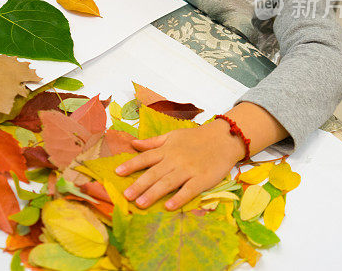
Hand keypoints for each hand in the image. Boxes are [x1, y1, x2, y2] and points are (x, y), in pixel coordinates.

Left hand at [116, 122, 242, 210]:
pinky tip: (168, 206)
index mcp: (167, 149)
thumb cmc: (196, 138)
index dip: (131, 165)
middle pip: (154, 173)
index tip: (117, 173)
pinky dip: (179, 198)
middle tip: (126, 195)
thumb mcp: (173, 135)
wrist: (224, 138)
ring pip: (168, 182)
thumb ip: (153, 142)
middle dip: (139, 184)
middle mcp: (175, 159)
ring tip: (140, 203)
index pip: (146, 157)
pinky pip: (189, 190)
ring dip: (153, 193)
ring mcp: (189, 170)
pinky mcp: (202, 179)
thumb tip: (133, 143)